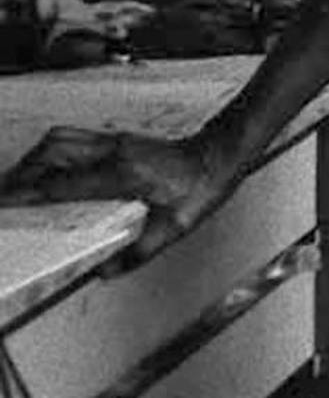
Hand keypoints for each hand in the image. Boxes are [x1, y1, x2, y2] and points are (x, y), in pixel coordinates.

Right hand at [0, 126, 236, 265]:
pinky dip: (52, 151)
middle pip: (52, 152)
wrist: (223, 153)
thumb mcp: (175, 227)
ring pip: (61, 138)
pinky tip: (46, 169)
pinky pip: (75, 138)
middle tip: (3, 196)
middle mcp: (116, 151)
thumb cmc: (203, 187)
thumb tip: (102, 274)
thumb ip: (138, 252)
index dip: (29, 193)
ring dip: (34, 158)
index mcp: (123, 173)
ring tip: (17, 183)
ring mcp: (117, 140)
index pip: (62, 183)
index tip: (6, 204)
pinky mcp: (120, 138)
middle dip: (22, 173)